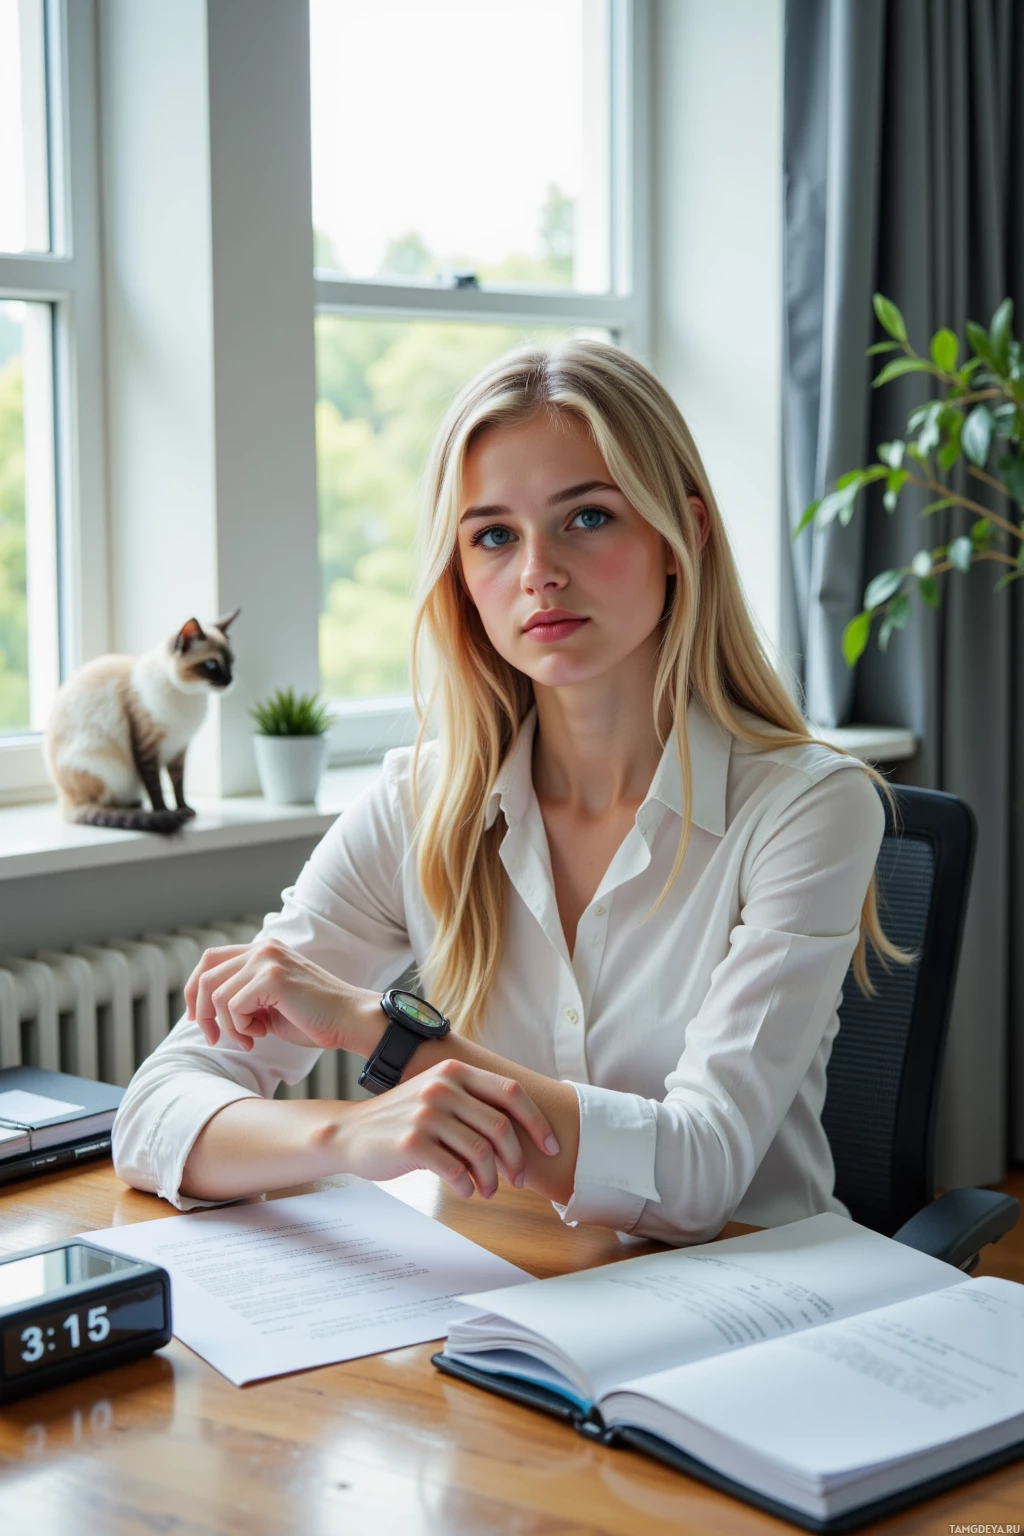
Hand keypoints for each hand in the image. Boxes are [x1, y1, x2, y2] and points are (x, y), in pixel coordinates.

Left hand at [184, 937, 377, 1053]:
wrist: (348, 1020)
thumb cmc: (313, 1018)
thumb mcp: (269, 1003)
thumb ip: (242, 998)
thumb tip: (202, 1012)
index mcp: (262, 950)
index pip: (210, 960)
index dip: (195, 990)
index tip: (198, 1019)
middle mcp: (262, 948)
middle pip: (206, 976)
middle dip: (203, 1013)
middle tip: (213, 1038)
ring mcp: (267, 959)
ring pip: (218, 995)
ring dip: (228, 1025)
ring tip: (251, 1037)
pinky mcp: (272, 977)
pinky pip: (234, 1007)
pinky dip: (241, 1028)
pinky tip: (262, 1034)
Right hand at [334, 1059, 560, 1198]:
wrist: (351, 1133)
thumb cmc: (404, 1120)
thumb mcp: (438, 1096)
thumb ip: (473, 1102)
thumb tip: (526, 1129)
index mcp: (454, 1070)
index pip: (510, 1092)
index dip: (536, 1122)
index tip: (551, 1147)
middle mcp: (442, 1086)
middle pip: (500, 1126)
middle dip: (516, 1159)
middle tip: (517, 1180)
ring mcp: (426, 1113)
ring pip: (481, 1151)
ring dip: (491, 1178)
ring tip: (487, 1189)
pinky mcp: (412, 1142)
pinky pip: (456, 1170)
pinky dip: (467, 1186)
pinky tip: (464, 1189)